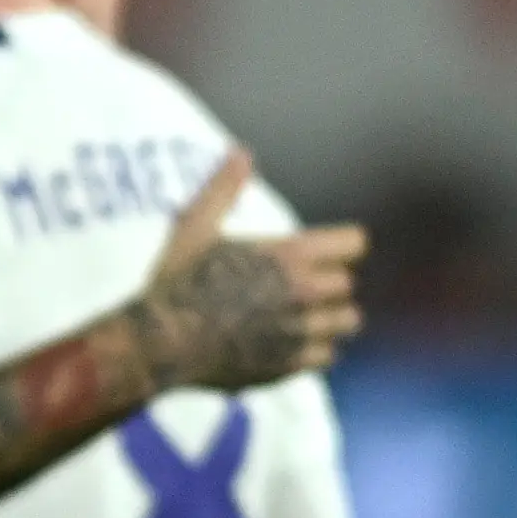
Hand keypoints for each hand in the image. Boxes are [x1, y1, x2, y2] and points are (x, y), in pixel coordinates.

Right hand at [135, 149, 366, 387]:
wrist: (161, 341)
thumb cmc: (177, 280)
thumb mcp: (195, 227)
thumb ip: (224, 189)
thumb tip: (240, 152)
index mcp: (290, 255)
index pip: (355, 243)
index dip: (341, 245)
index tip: (325, 251)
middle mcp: (305, 293)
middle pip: (348, 285)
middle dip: (328, 282)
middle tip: (297, 284)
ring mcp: (300, 332)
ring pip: (348, 322)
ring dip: (329, 317)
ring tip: (301, 314)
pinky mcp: (291, 365)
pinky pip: (328, 355)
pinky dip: (314, 349)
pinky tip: (288, 341)